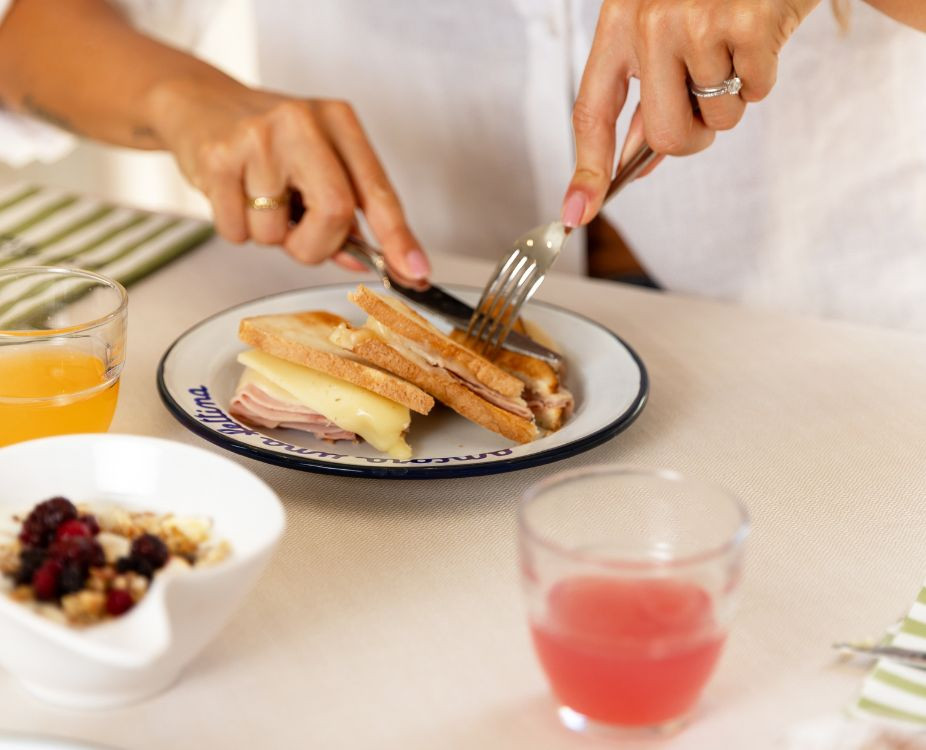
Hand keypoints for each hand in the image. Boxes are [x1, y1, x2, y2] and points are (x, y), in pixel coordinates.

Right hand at [149, 80, 429, 278]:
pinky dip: (237, 229)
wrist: (198, 102)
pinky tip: (233, 194)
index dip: (399, 238)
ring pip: (278, 232)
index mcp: (339, 122)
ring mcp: (259, 137)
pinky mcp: (219, 156)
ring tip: (258, 198)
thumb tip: (361, 261)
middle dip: (319, 245)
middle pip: (335, 213)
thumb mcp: (317, 160)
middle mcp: (303, 122)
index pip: (378, 191)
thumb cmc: (267, 138)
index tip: (415, 273)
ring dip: (270, 236)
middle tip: (300, 234)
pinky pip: (238, 231)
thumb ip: (344, 211)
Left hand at [561, 0, 820, 227]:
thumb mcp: (662, 29)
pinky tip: (756, 39)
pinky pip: (755, 93)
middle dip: (691, 138)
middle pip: (663, 136)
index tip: (577, 212)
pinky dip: (762, 78)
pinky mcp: (747, 21)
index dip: (587, 169)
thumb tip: (637, 162)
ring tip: (732, 50)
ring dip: (731, 100)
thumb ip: (646, 94)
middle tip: (705, 108)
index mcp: (618, 23)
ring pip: (715, 120)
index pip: (593, 112)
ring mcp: (697, 20)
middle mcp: (649, 21)